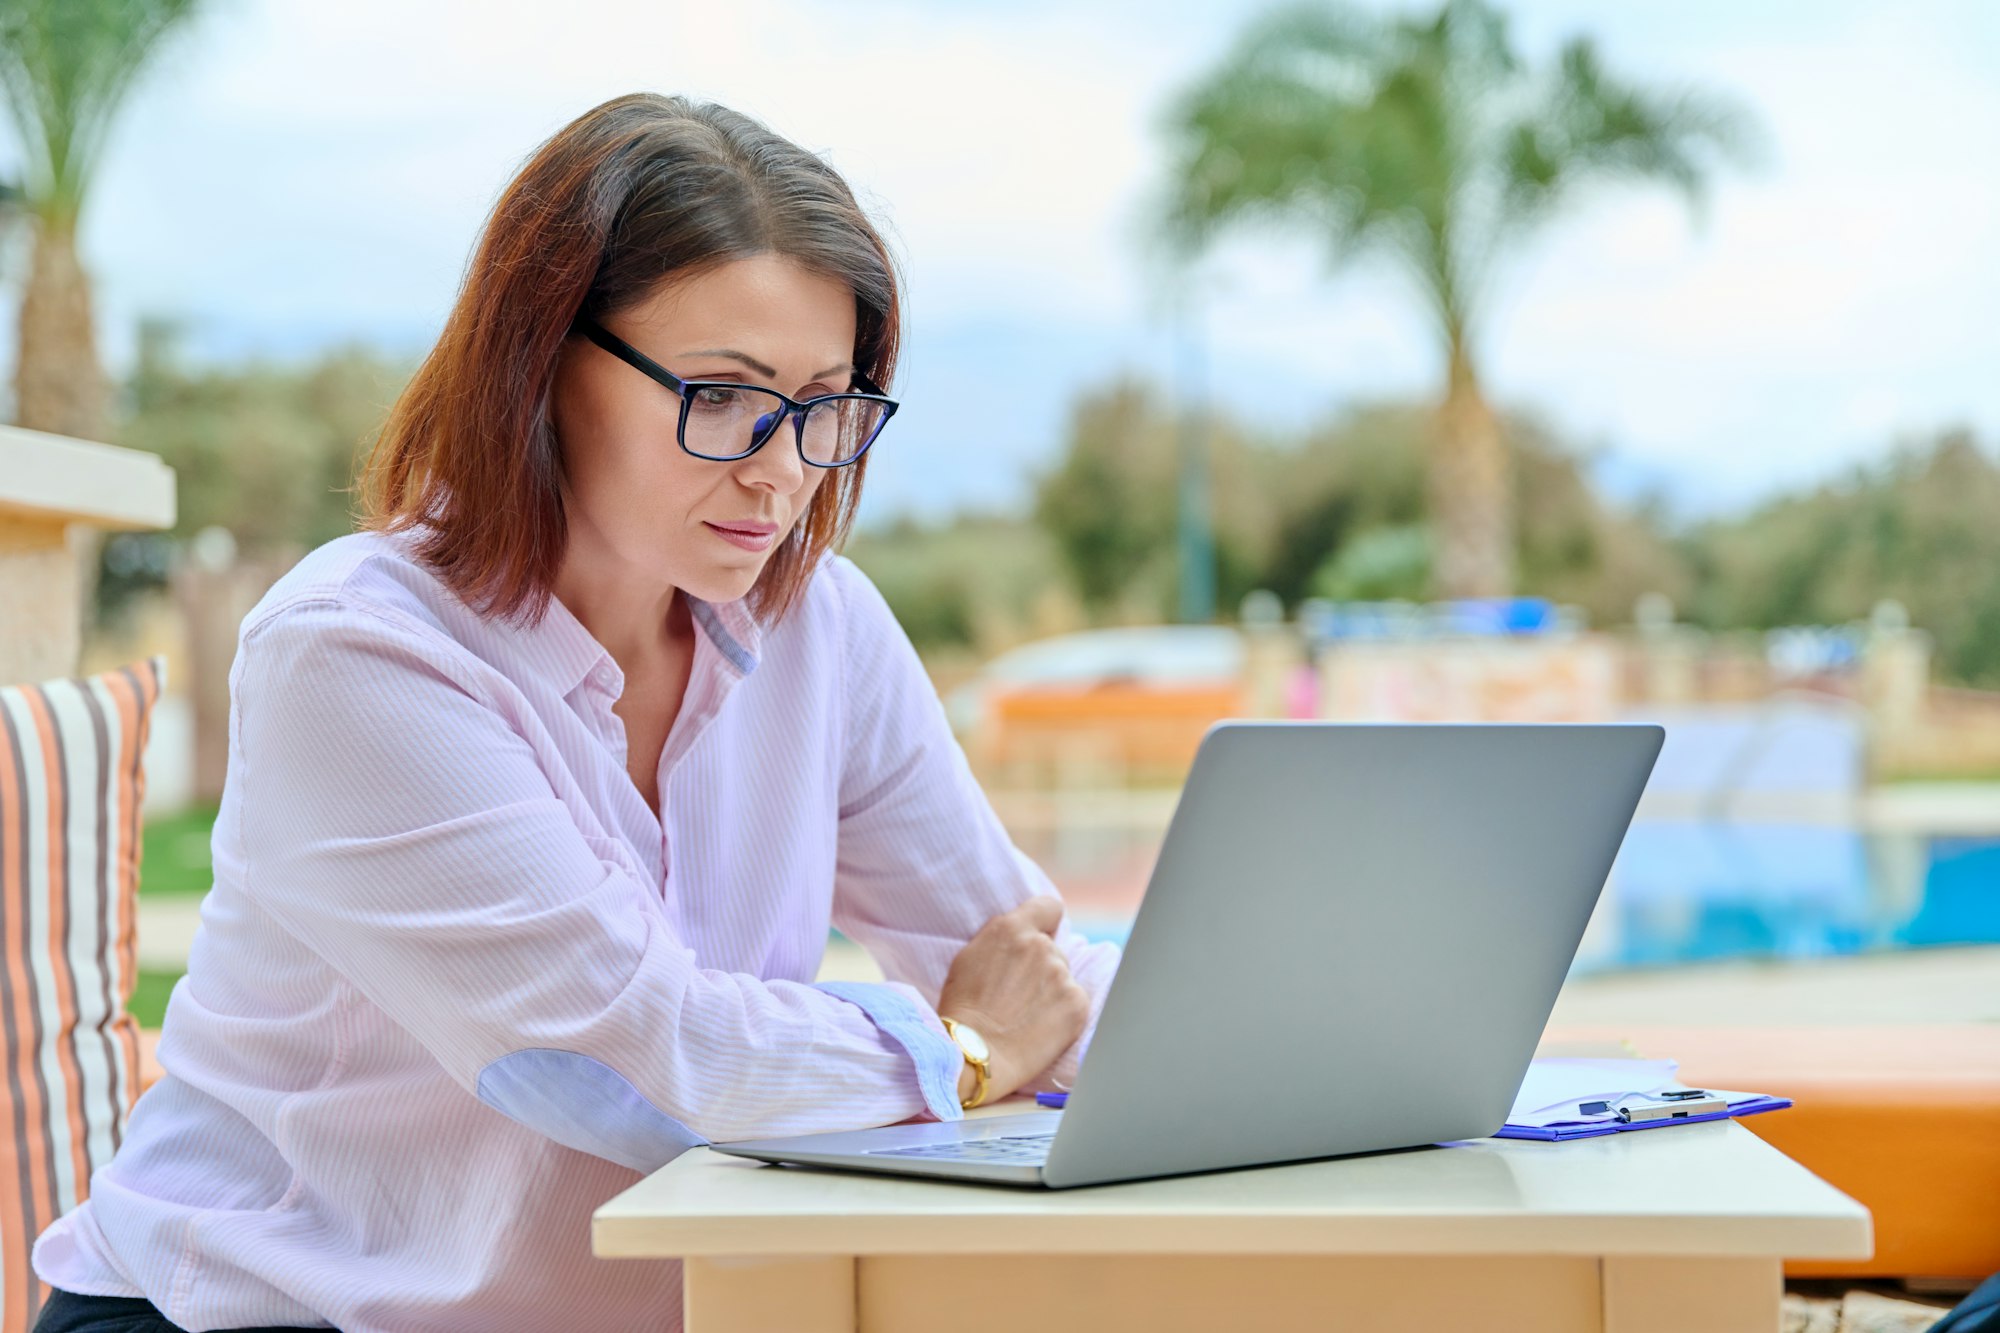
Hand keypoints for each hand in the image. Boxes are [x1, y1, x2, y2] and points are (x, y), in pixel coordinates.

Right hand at [936, 895, 1090, 1104]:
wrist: (973, 1054)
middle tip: (1017, 995)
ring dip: (1050, 991)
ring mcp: (1062, 975)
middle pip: (1052, 949)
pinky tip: (1040, 1028)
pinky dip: (1062, 1014)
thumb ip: (1001, 940)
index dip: (1046, 922)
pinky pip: (1074, 1001)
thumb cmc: (963, 1010)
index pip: (1049, 907)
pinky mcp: (1077, 1004)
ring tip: (1024, 1016)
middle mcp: (1041, 946)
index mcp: (1011, 929)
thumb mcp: (969, 957)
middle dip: (1039, 967)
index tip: (1042, 935)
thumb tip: (1022, 937)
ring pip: (1062, 977)